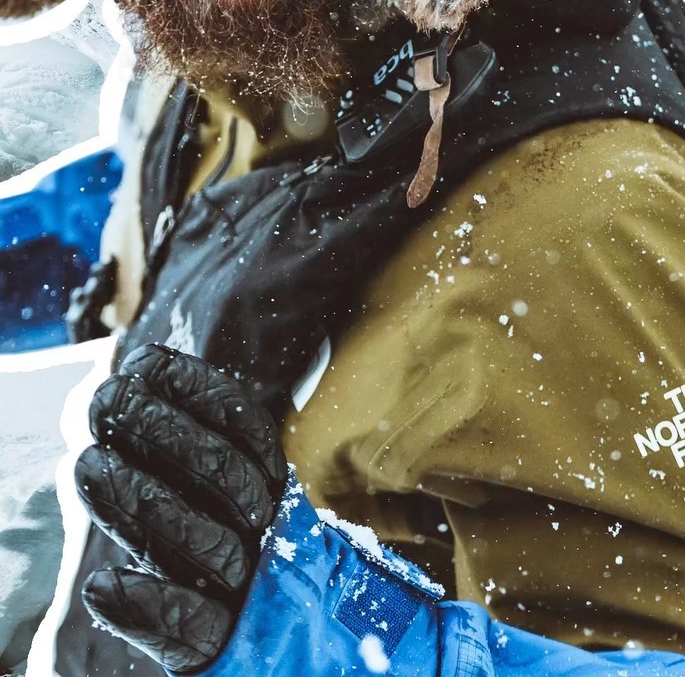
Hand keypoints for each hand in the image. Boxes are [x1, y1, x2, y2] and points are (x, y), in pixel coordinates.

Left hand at [74, 344, 287, 673]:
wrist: (273, 637)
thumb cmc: (220, 547)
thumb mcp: (211, 486)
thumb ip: (186, 436)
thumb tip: (143, 366)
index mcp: (267, 484)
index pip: (245, 425)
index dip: (199, 389)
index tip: (145, 361)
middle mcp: (266, 530)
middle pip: (226, 474)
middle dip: (162, 430)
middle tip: (105, 400)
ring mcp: (249, 589)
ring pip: (207, 543)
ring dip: (143, 502)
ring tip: (87, 464)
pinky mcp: (222, 645)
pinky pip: (194, 629)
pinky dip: (149, 606)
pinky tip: (104, 584)